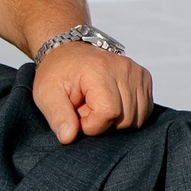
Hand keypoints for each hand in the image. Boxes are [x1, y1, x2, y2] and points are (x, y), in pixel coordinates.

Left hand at [31, 41, 152, 143]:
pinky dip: (127, 114)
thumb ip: (58, 117)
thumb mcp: (46, 95)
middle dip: (102, 123)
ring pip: (137, 118)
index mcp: (99, 70)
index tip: (77, 116)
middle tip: (85, 108)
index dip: (91, 125)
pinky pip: (144, 111)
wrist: (67, 52)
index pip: (108, 113)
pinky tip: (110, 103)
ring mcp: (137, 72)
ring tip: (96, 104)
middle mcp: (123, 68)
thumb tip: (68, 137)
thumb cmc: (56, 73)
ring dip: (115, 120)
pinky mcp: (144, 77)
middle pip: (125, 119)